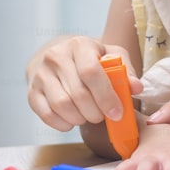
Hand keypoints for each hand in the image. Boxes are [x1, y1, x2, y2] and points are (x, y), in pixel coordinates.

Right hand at [26, 36, 141, 130]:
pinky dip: (63, 124)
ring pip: (62, 105)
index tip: (117, 113)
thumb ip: (126, 71)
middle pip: (78, 93)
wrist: (59, 59)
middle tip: (103, 116)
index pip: (91, 72)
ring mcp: (41, 74)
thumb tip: (137, 87)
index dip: (106, 96)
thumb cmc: (91, 59)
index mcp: (79, 45)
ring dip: (80, 118)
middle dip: (96, 112)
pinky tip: (73, 120)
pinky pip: (47, 115)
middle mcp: (56, 56)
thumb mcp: (112, 57)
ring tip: (88, 116)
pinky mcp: (32, 92)